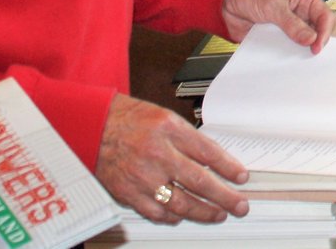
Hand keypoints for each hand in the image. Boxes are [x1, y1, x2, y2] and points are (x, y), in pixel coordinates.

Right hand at [95, 93, 249, 225]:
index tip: (241, 177)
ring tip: (218, 214)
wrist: (94, 127)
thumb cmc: (129, 120)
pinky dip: (173, 217)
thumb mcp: (165, 117)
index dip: (228, 167)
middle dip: (224, 196)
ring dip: (203, 212)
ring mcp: (143, 176)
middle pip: (199, 181)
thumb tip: (213, 159)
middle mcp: (157, 153)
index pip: (207, 152)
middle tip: (239, 205)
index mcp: (169, 130)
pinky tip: (184, 215)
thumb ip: (188, 138)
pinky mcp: (129, 193)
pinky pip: (157, 212)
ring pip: (180, 203)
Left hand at [221, 0, 333, 53]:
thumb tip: (311, 39)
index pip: (325, 17)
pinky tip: (284, 64)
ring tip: (297, 63)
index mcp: (306, 0)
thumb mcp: (274, 5)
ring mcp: (291, 27)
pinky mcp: (279, 38)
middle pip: (317, 32)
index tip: (316, 47)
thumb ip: (292, 23)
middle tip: (309, 58)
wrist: (228, 2)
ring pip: (303, 44)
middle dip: (315, 44)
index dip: (324, 33)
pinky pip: (287, 50)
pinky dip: (286, 56)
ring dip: (300, 52)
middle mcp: (302, 14)